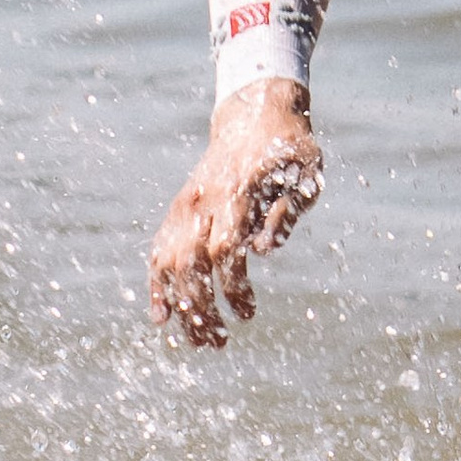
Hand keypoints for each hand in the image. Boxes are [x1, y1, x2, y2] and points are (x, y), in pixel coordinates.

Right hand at [149, 81, 322, 346]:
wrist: (254, 117)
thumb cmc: (289, 152)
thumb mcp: (304, 176)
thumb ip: (286, 213)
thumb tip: (264, 251)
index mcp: (235, 194)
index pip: (224, 251)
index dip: (233, 287)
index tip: (248, 312)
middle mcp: (202, 202)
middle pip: (189, 265)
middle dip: (200, 310)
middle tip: (218, 343)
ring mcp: (185, 206)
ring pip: (169, 263)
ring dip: (180, 307)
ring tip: (198, 341)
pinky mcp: (178, 210)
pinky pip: (157, 251)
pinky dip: (156, 285)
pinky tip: (161, 317)